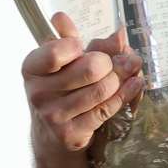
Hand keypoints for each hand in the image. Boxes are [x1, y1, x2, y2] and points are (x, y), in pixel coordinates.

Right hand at [22, 12, 142, 153]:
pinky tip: (135, 83)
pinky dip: (126, 93)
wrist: (51, 134)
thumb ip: (83, 42)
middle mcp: (38, 92)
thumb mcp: (64, 61)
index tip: (82, 47)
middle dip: (111, 62)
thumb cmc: (61, 88)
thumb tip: (118, 33)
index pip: (56, 52)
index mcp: (32, 68)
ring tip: (130, 69)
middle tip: (120, 60)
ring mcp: (54, 115)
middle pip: (89, 69)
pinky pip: (107, 108)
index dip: (75, 46)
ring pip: (102, 89)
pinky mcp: (72, 133)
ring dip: (121, 78)